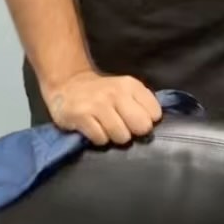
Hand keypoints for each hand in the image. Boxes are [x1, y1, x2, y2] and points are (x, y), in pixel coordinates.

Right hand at [45, 71, 162, 145]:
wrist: (69, 84)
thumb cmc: (103, 92)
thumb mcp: (125, 89)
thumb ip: (141, 103)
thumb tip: (154, 123)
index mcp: (130, 85)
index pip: (154, 113)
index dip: (147, 121)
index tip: (136, 120)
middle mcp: (116, 92)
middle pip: (141, 126)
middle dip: (134, 132)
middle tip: (124, 128)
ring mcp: (98, 104)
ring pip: (121, 136)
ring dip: (115, 137)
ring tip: (107, 128)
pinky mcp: (80, 116)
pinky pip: (100, 139)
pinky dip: (99, 139)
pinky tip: (94, 130)